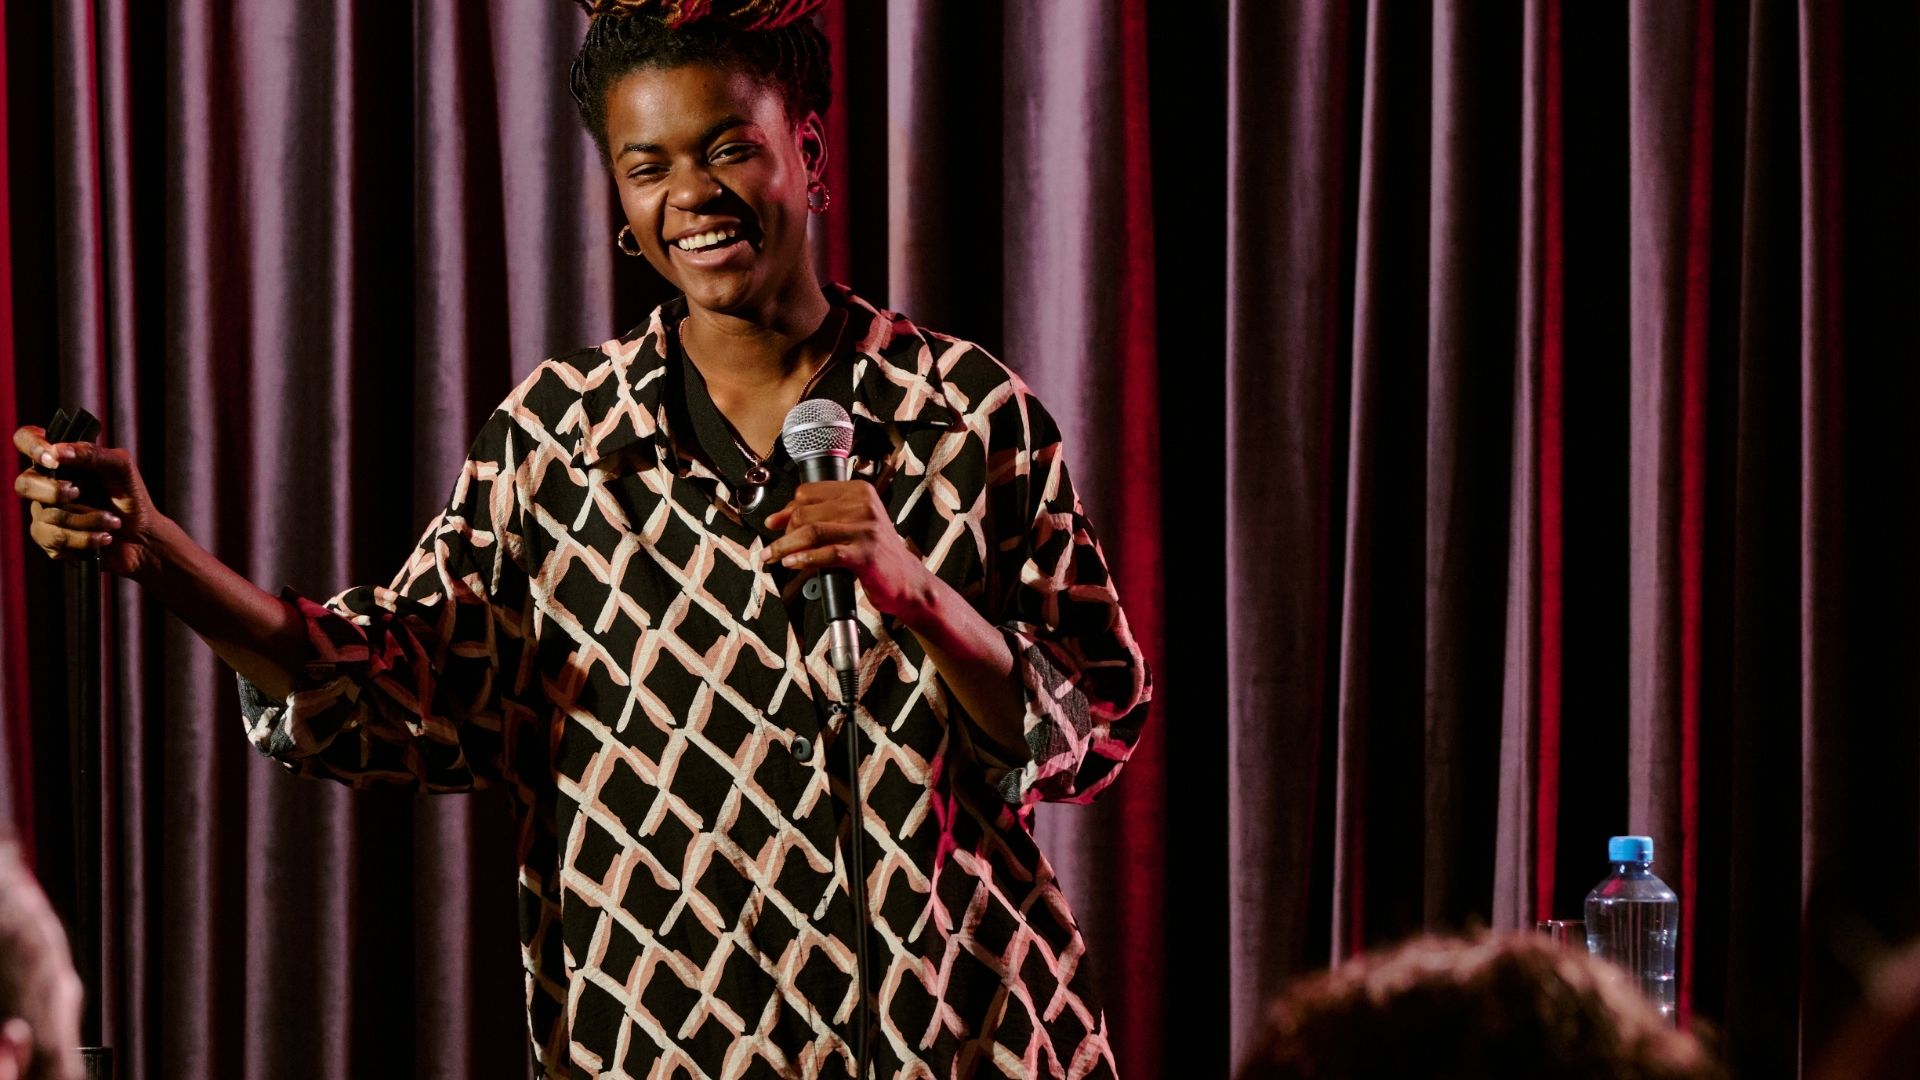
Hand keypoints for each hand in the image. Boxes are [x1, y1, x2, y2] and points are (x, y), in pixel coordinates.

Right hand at [13, 424, 160, 578]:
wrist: (144, 536)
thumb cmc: (131, 497)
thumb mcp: (121, 468)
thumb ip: (92, 454)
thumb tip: (57, 451)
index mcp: (60, 461)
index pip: (26, 440)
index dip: (31, 445)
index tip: (52, 459)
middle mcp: (45, 485)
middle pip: (23, 484)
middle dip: (55, 492)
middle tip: (79, 493)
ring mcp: (44, 513)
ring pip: (46, 515)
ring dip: (87, 519)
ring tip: (112, 521)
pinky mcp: (50, 539)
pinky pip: (54, 539)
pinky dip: (85, 538)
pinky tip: (104, 537)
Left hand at [762, 480, 934, 621]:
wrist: (907, 580)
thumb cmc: (876, 554)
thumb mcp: (850, 526)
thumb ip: (819, 517)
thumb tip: (777, 519)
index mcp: (859, 491)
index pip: (808, 492)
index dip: (786, 510)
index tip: (774, 524)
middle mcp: (863, 505)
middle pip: (805, 512)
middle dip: (784, 532)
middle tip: (774, 549)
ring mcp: (866, 529)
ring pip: (811, 531)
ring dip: (785, 546)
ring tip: (772, 557)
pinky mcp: (865, 554)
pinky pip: (827, 553)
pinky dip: (804, 558)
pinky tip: (792, 563)